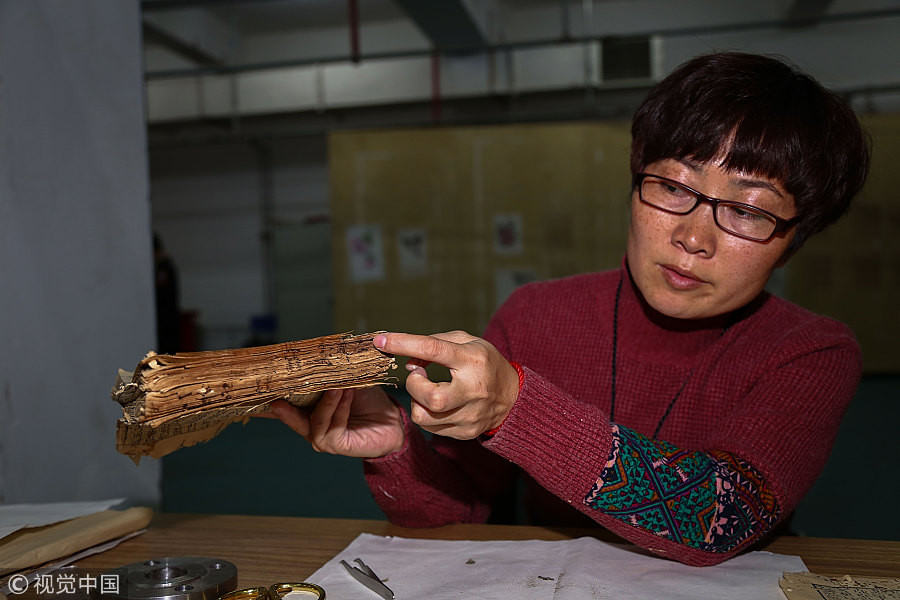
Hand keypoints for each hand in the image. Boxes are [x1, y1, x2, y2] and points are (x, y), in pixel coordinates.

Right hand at [260, 386, 404, 457]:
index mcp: (308, 410)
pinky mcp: (336, 445)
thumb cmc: (368, 401)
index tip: (269, 380)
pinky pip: (333, 425)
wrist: (391, 421)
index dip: (276, 393)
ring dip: (326, 400)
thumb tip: (320, 353)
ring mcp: (322, 437)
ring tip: (335, 385)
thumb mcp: (347, 382)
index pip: (286, 402)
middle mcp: (310, 425)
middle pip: (291, 414)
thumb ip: (332, 374)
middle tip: (285, 385)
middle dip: (287, 400)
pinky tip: (346, 393)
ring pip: (315, 420)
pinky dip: (339, 408)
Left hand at [374, 331, 518, 439]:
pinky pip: (431, 427)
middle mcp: (473, 390)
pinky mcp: (464, 432)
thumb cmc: (485, 364)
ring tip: (428, 390)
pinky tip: (438, 403)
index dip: (403, 344)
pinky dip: (427, 413)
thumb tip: (408, 358)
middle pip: (431, 397)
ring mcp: (469, 415)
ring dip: (418, 401)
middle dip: (414, 385)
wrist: (513, 397)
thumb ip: (436, 342)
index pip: (433, 349)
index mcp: (472, 361)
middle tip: (418, 376)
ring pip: (424, 416)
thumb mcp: (467, 342)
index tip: (382, 342)